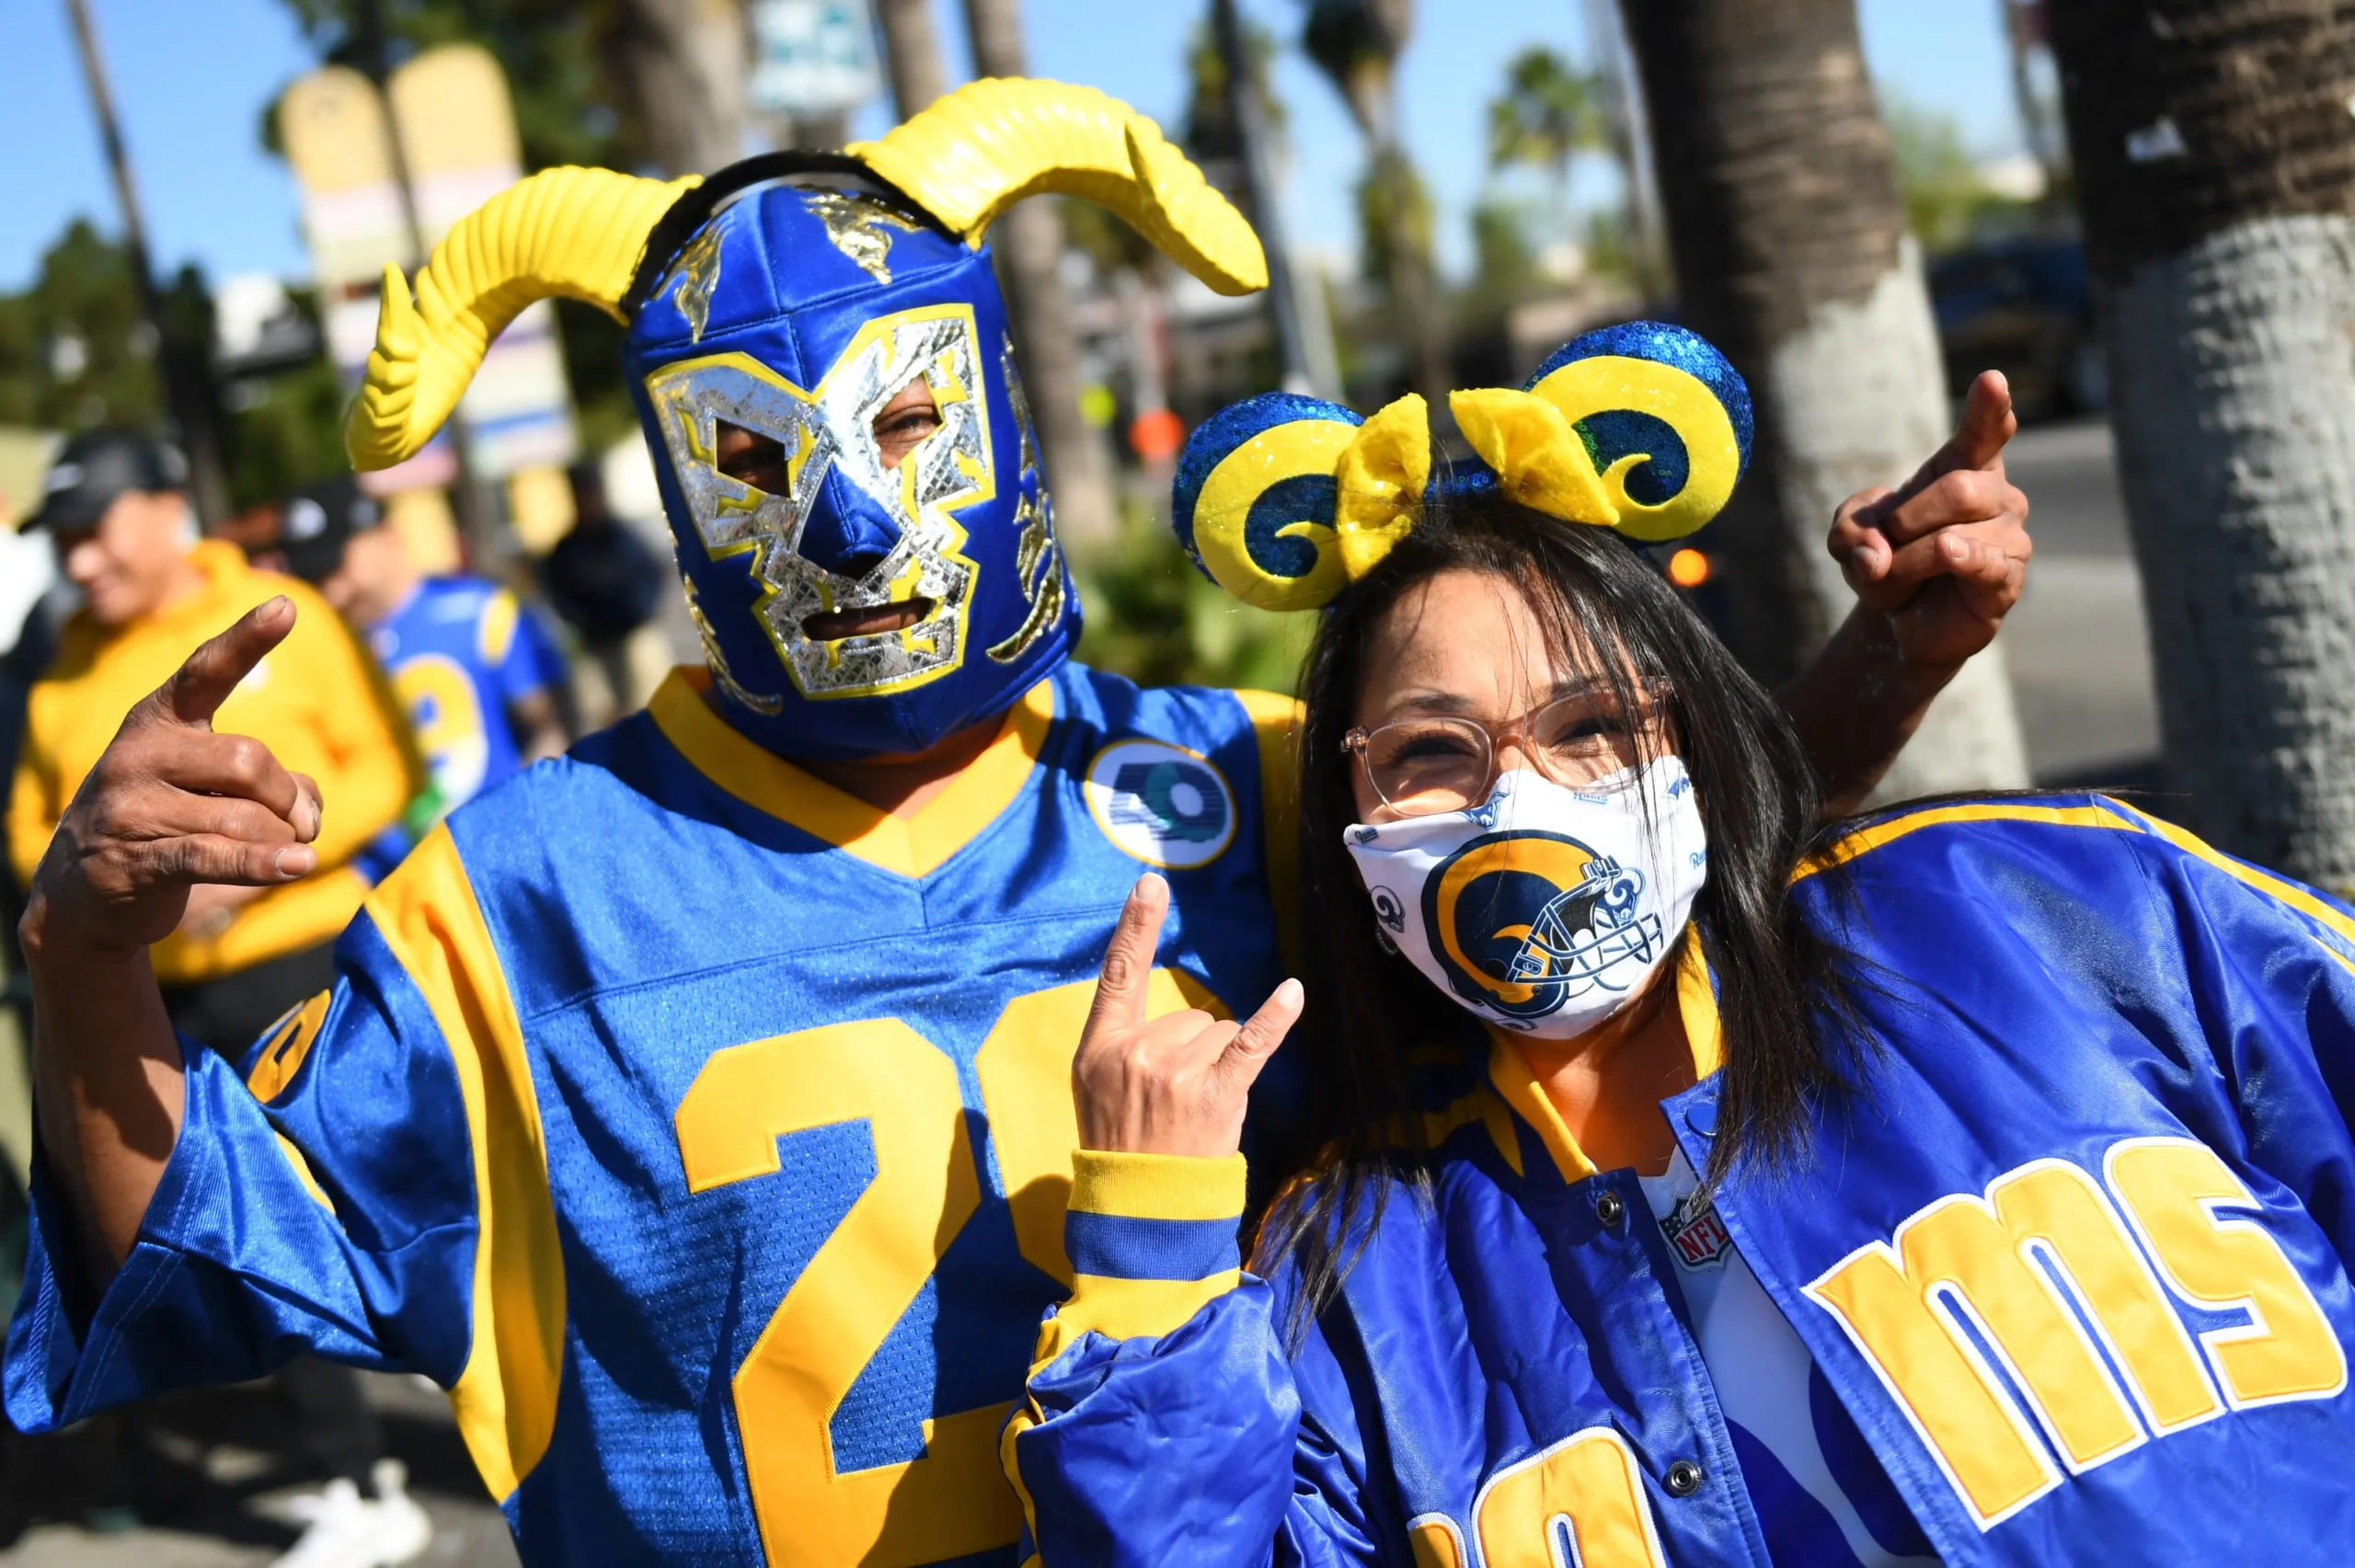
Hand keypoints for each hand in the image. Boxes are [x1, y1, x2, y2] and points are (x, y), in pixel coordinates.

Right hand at [21, 599, 323, 961]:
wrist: (84, 894)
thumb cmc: (168, 826)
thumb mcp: (215, 788)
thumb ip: (273, 783)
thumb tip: (309, 812)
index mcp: (160, 720)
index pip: (205, 671)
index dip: (247, 639)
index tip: (286, 607)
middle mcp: (139, 753)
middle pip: (248, 760)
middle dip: (288, 797)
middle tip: (301, 824)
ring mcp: (130, 806)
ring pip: (242, 816)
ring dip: (280, 841)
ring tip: (286, 855)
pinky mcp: (134, 859)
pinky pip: (215, 855)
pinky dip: (264, 863)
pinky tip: (297, 866)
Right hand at [1073, 874, 1302, 1158]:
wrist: (1139, 1208)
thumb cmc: (1120, 1143)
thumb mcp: (1095, 1087)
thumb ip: (1123, 1043)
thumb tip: (1172, 1017)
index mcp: (1101, 1045)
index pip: (1119, 973)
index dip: (1135, 925)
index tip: (1151, 883)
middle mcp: (1137, 1051)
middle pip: (1192, 1015)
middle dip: (1193, 1053)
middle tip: (1173, 1103)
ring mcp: (1176, 1073)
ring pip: (1221, 1034)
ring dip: (1218, 1068)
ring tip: (1193, 1113)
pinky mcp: (1215, 1094)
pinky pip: (1250, 1045)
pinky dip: (1275, 1019)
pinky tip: (1292, 992)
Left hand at [1826, 369, 2032, 669]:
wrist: (1902, 618)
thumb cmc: (1886, 561)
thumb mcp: (1849, 538)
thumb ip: (1849, 533)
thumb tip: (1876, 556)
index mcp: (1964, 466)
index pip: (1985, 429)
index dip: (1990, 406)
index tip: (1992, 379)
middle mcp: (1997, 494)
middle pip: (1957, 488)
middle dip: (1903, 522)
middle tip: (1884, 546)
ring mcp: (2010, 536)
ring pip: (1953, 537)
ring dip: (1906, 562)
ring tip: (1900, 577)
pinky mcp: (2009, 578)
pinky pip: (1983, 565)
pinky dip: (1952, 564)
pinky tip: (1949, 557)